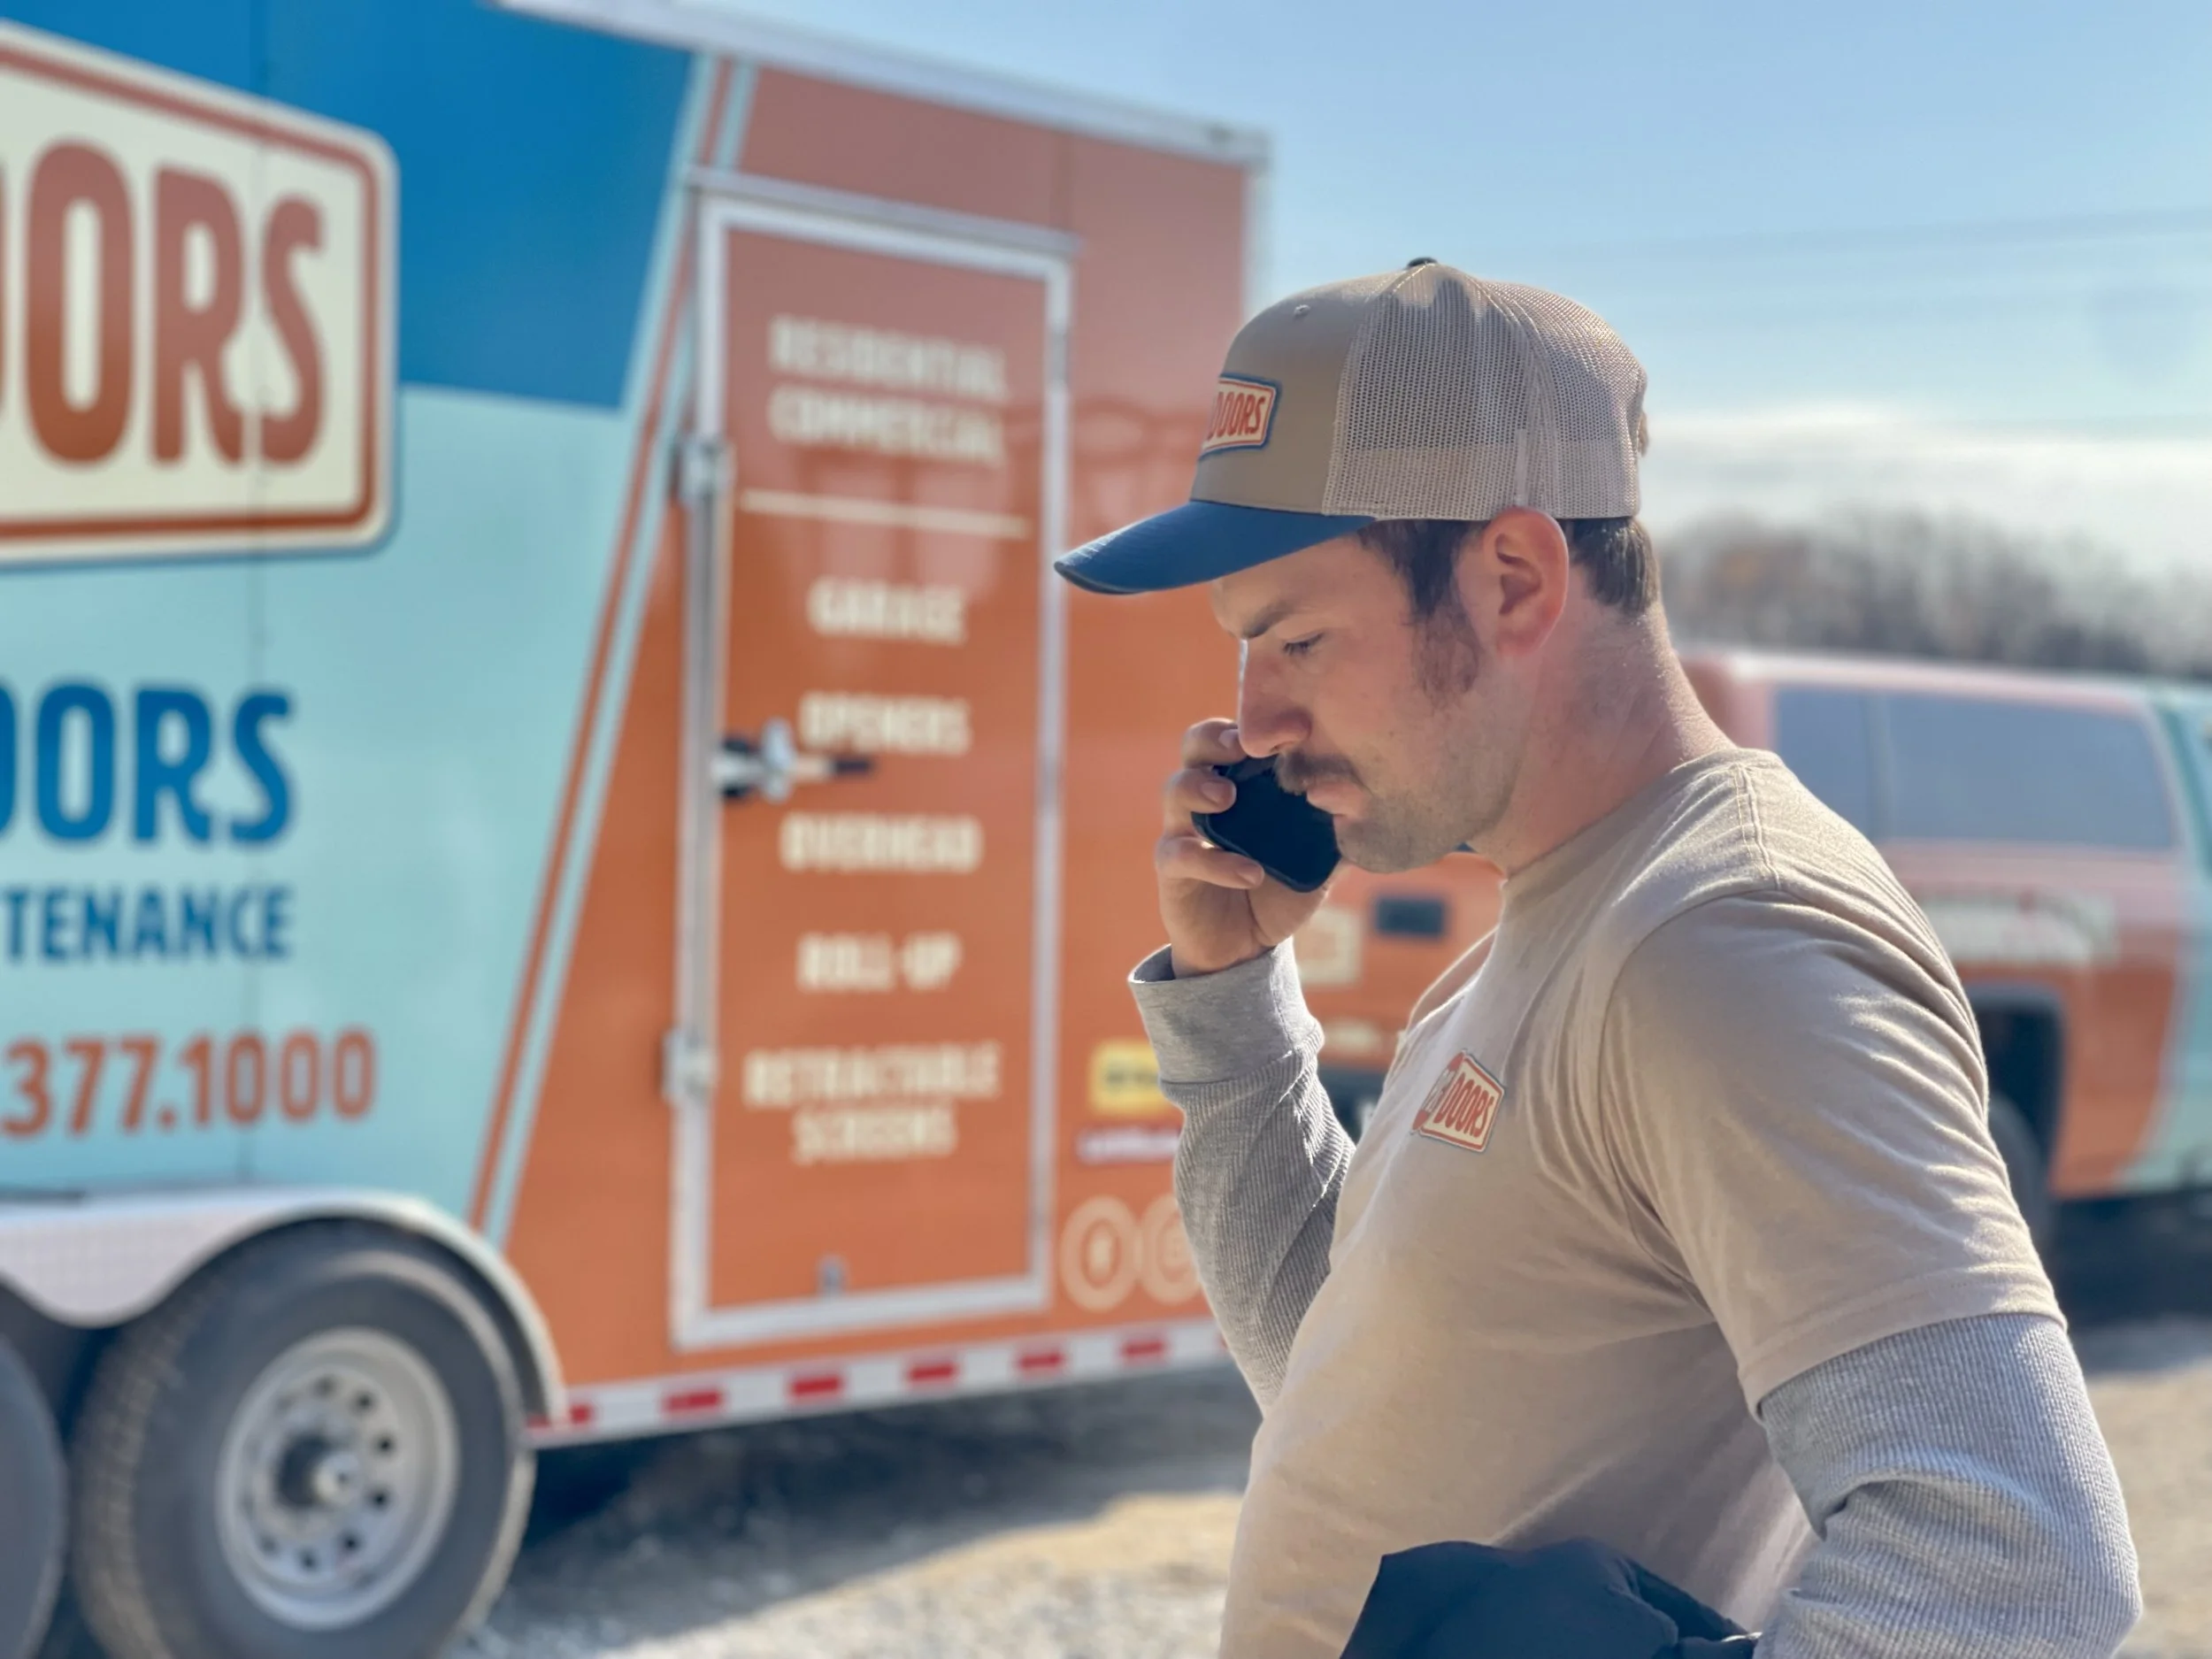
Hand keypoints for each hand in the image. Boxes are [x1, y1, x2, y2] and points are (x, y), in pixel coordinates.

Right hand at [1157, 720, 1331, 977]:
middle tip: (1240, 746)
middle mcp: (1208, 796)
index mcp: (1243, 781)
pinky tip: (1250, 873)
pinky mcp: (1173, 870)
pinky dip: (1215, 862)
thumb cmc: (1280, 890)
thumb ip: (1341, 831)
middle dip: (1213, 738)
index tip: (1297, 727)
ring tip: (1227, 798)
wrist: (1245, 948)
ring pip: (1175, 790)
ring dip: (1198, 787)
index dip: (1258, 723)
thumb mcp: (1320, 860)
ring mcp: (1185, 829)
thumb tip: (1367, 801)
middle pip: (1194, 746)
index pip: (1239, 735)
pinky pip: (1180, 855)